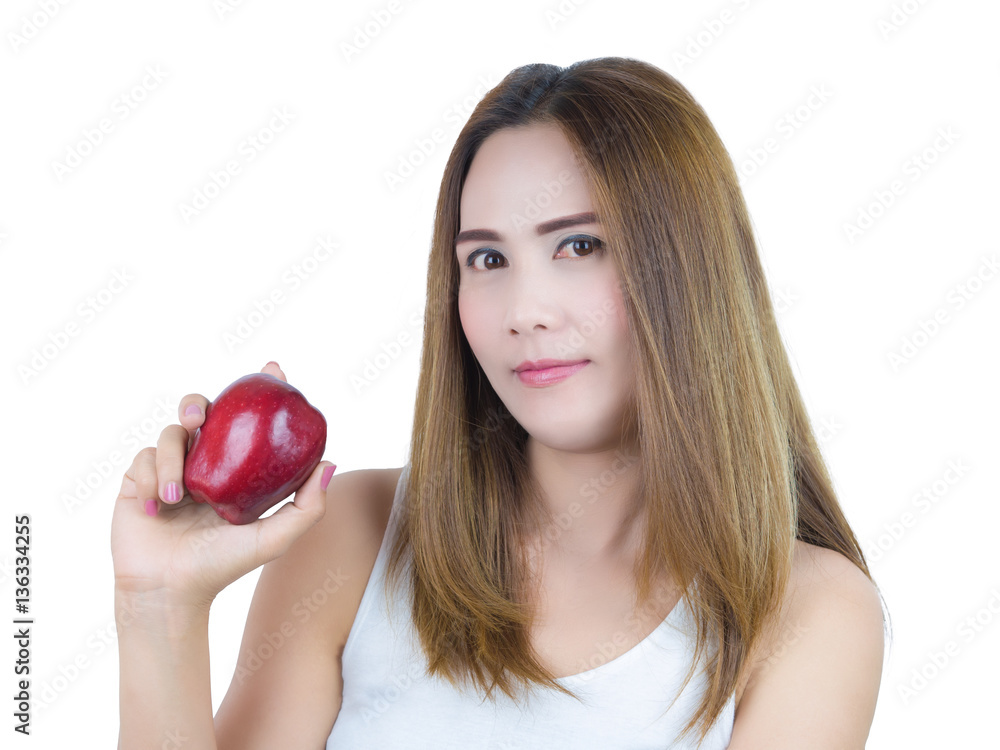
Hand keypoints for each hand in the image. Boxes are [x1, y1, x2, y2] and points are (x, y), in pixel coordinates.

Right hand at [110, 362, 333, 609]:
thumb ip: (307, 507)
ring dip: (171, 461)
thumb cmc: (223, 567)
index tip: (272, 370)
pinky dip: (149, 478)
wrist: (170, 591)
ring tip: (177, 496)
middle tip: (200, 418)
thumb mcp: (274, 538)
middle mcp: (203, 463)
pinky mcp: (136, 480)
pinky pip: (141, 458)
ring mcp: (168, 469)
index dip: (258, 389)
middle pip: (200, 411)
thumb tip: (330, 463)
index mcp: (234, 469)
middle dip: (198, 403)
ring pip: (169, 434)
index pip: (246, 419)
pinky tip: (157, 508)